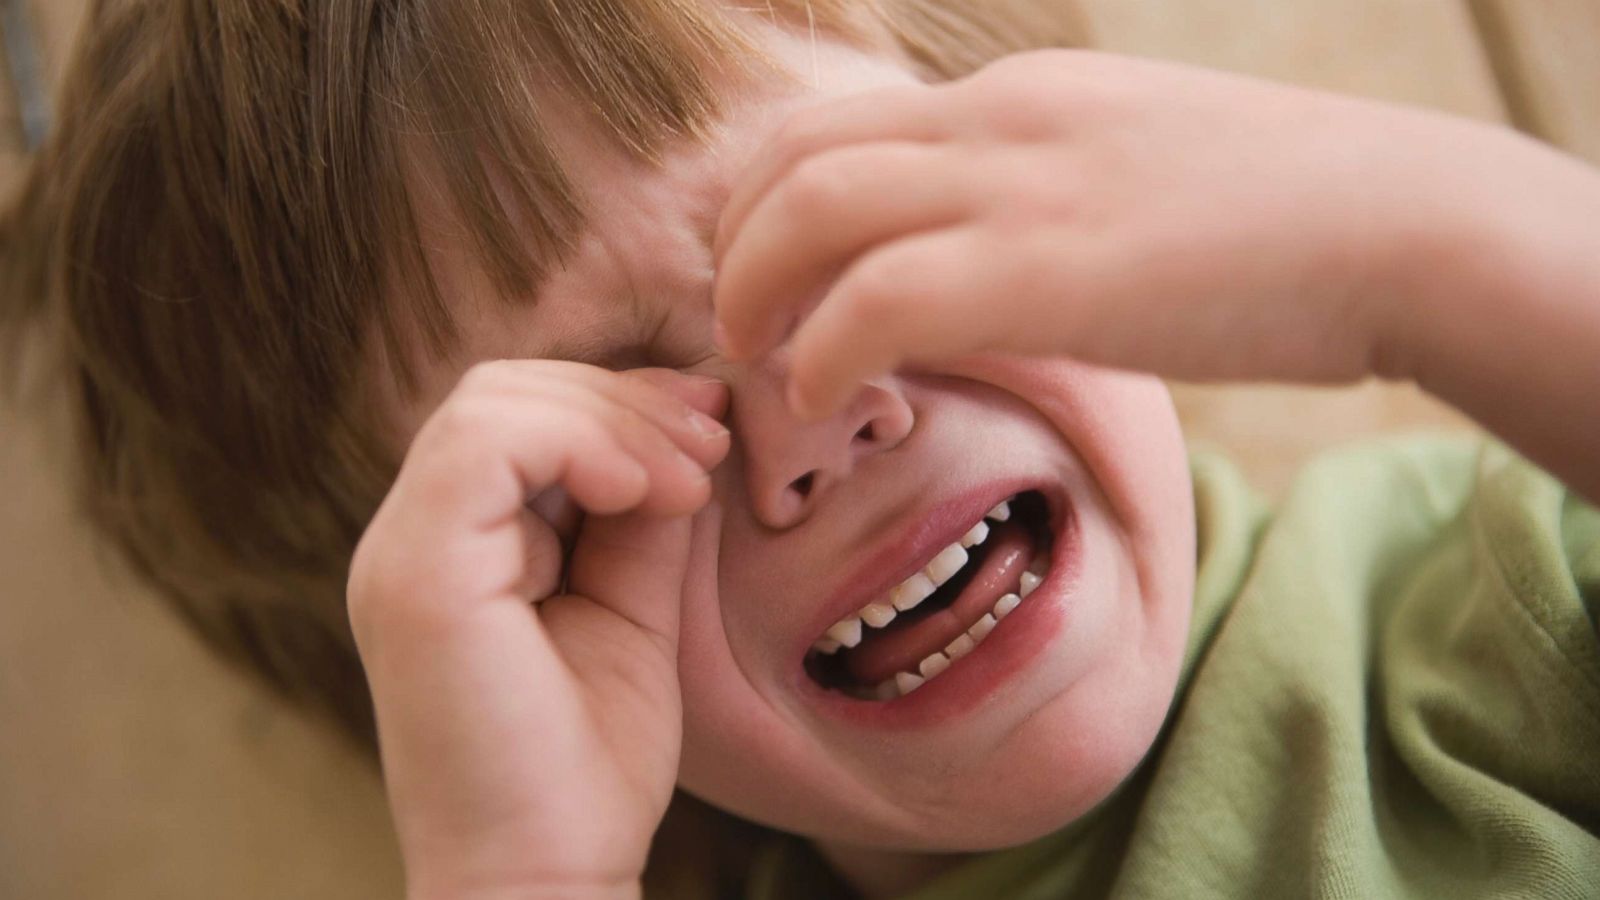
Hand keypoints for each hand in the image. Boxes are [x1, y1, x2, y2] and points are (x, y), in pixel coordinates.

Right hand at [346, 362, 729, 898]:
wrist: (546, 878)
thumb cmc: (589, 766)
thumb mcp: (635, 608)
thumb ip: (645, 515)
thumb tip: (691, 421)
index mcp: (455, 545)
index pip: (520, 414)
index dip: (619, 404)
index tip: (711, 433)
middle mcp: (411, 539)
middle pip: (504, 392)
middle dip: (623, 401)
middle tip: (710, 446)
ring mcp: (402, 555)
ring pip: (491, 403)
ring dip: (613, 422)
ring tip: (688, 480)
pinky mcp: (416, 578)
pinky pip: (485, 445)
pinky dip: (579, 443)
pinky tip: (645, 491)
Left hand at [712, 50, 1487, 416]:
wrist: (1403, 225)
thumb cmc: (1288, 218)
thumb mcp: (1134, 174)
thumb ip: (1043, 205)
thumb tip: (983, 273)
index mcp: (1018, 97)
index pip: (840, 124)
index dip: (772, 201)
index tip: (768, 274)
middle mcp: (998, 119)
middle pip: (793, 154)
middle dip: (733, 242)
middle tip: (737, 323)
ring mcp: (1019, 185)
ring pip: (809, 209)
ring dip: (751, 292)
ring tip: (758, 363)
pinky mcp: (1047, 268)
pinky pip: (877, 299)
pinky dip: (821, 353)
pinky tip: (827, 397)